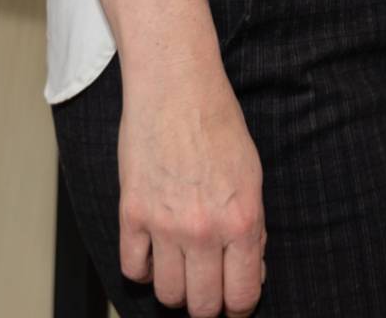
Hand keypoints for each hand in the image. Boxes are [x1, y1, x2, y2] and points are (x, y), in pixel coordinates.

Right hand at [116, 61, 266, 316]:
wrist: (176, 89)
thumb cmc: (218, 124)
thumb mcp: (253, 177)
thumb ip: (253, 228)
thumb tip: (252, 269)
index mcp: (242, 221)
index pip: (243, 293)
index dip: (240, 306)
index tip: (236, 304)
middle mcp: (204, 230)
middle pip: (202, 304)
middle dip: (208, 305)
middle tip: (209, 292)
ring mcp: (165, 226)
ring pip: (167, 293)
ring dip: (175, 289)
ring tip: (182, 270)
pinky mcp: (132, 215)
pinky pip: (132, 268)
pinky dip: (142, 269)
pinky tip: (152, 254)